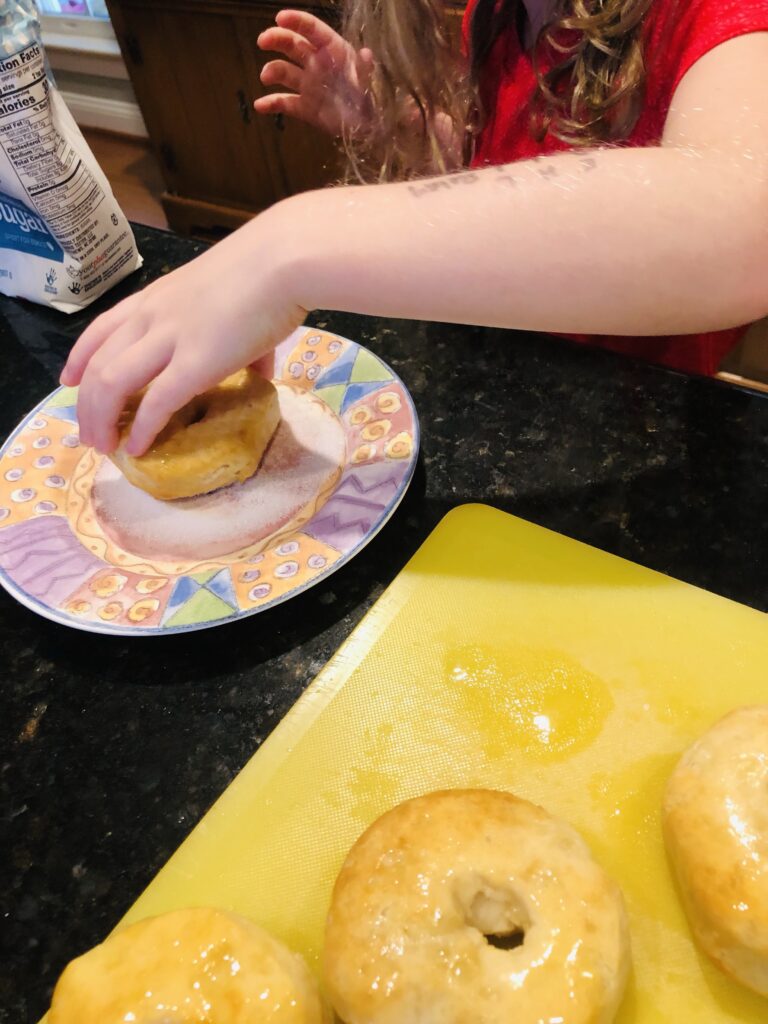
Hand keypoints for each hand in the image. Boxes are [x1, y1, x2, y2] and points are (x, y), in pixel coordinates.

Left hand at [60, 209, 305, 456]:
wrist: (283, 261)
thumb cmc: (267, 273)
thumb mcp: (234, 300)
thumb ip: (240, 340)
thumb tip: (261, 371)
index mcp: (158, 298)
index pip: (101, 329)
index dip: (79, 358)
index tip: (68, 381)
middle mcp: (152, 316)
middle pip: (98, 364)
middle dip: (86, 404)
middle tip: (88, 432)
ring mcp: (169, 339)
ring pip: (112, 384)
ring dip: (102, 420)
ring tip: (104, 446)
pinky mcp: (194, 364)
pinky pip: (156, 403)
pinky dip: (142, 429)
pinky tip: (138, 448)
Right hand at [254, 9, 374, 137]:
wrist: (366, 129)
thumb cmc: (369, 100)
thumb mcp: (368, 83)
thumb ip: (364, 69)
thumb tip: (366, 54)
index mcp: (333, 50)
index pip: (312, 29)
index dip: (296, 21)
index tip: (280, 18)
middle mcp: (317, 64)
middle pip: (292, 45)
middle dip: (277, 39)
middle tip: (263, 41)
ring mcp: (308, 85)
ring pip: (285, 71)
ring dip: (272, 71)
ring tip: (265, 76)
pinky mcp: (304, 107)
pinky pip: (285, 102)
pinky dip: (272, 103)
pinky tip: (260, 105)